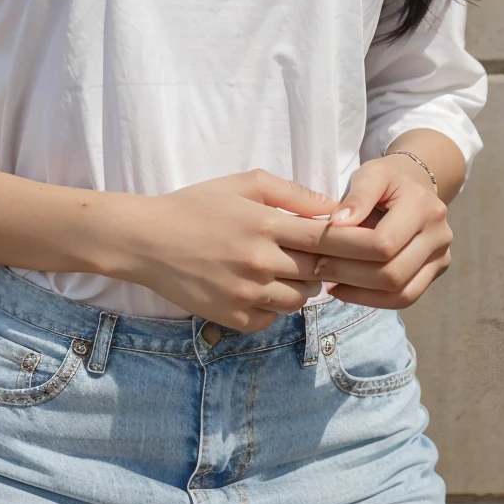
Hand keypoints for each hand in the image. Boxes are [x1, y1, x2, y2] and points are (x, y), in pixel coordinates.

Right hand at [126, 170, 336, 332]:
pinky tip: (260, 289)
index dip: (350, 243)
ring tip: (284, 270)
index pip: (327, 240)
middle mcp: (258, 262)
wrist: (147, 240)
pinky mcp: (232, 318)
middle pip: (318, 273)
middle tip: (315, 256)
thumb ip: (292, 192)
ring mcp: (245, 294)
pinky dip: (273, 308)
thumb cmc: (197, 206)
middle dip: (324, 266)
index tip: (356, 243)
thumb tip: (334, 207)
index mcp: (265, 224)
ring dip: (300, 287)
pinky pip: (271, 319)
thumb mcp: (243, 184)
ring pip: (299, 301)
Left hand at [311, 156, 452, 309]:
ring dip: (359, 293)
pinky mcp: (436, 273)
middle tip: (317, 268)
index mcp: (424, 207)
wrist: (416, 186)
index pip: (384, 242)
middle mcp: (440, 235)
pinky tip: (346, 290)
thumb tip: (337, 224)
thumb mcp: (371, 174)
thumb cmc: (388, 180)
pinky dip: (373, 300)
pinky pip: (405, 298)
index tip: (316, 248)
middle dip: (349, 275)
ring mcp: (442, 257)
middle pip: (393, 273)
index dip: (347, 249)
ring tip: (330, 282)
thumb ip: (356, 197)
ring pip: (400, 294)